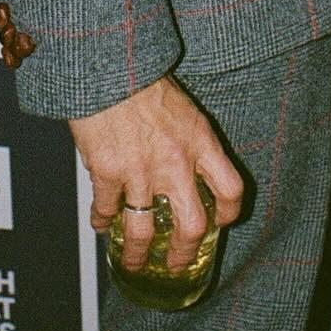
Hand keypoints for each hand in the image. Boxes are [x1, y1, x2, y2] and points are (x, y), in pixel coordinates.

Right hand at [70, 74, 244, 274]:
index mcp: (201, 142)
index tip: (221, 224)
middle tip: (176, 263)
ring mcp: (141, 171)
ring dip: (137, 253)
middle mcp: (175, 162)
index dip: (228, 213)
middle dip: (184, 253)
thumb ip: (189, 141)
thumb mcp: (184, 108)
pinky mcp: (108, 172)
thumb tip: (187, 168)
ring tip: (133, 263)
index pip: (230, 188)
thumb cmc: (146, 80)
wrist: (112, 67)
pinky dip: (101, 222)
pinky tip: (100, 224)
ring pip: (143, 231)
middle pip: (192, 226)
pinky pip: (106, 210)